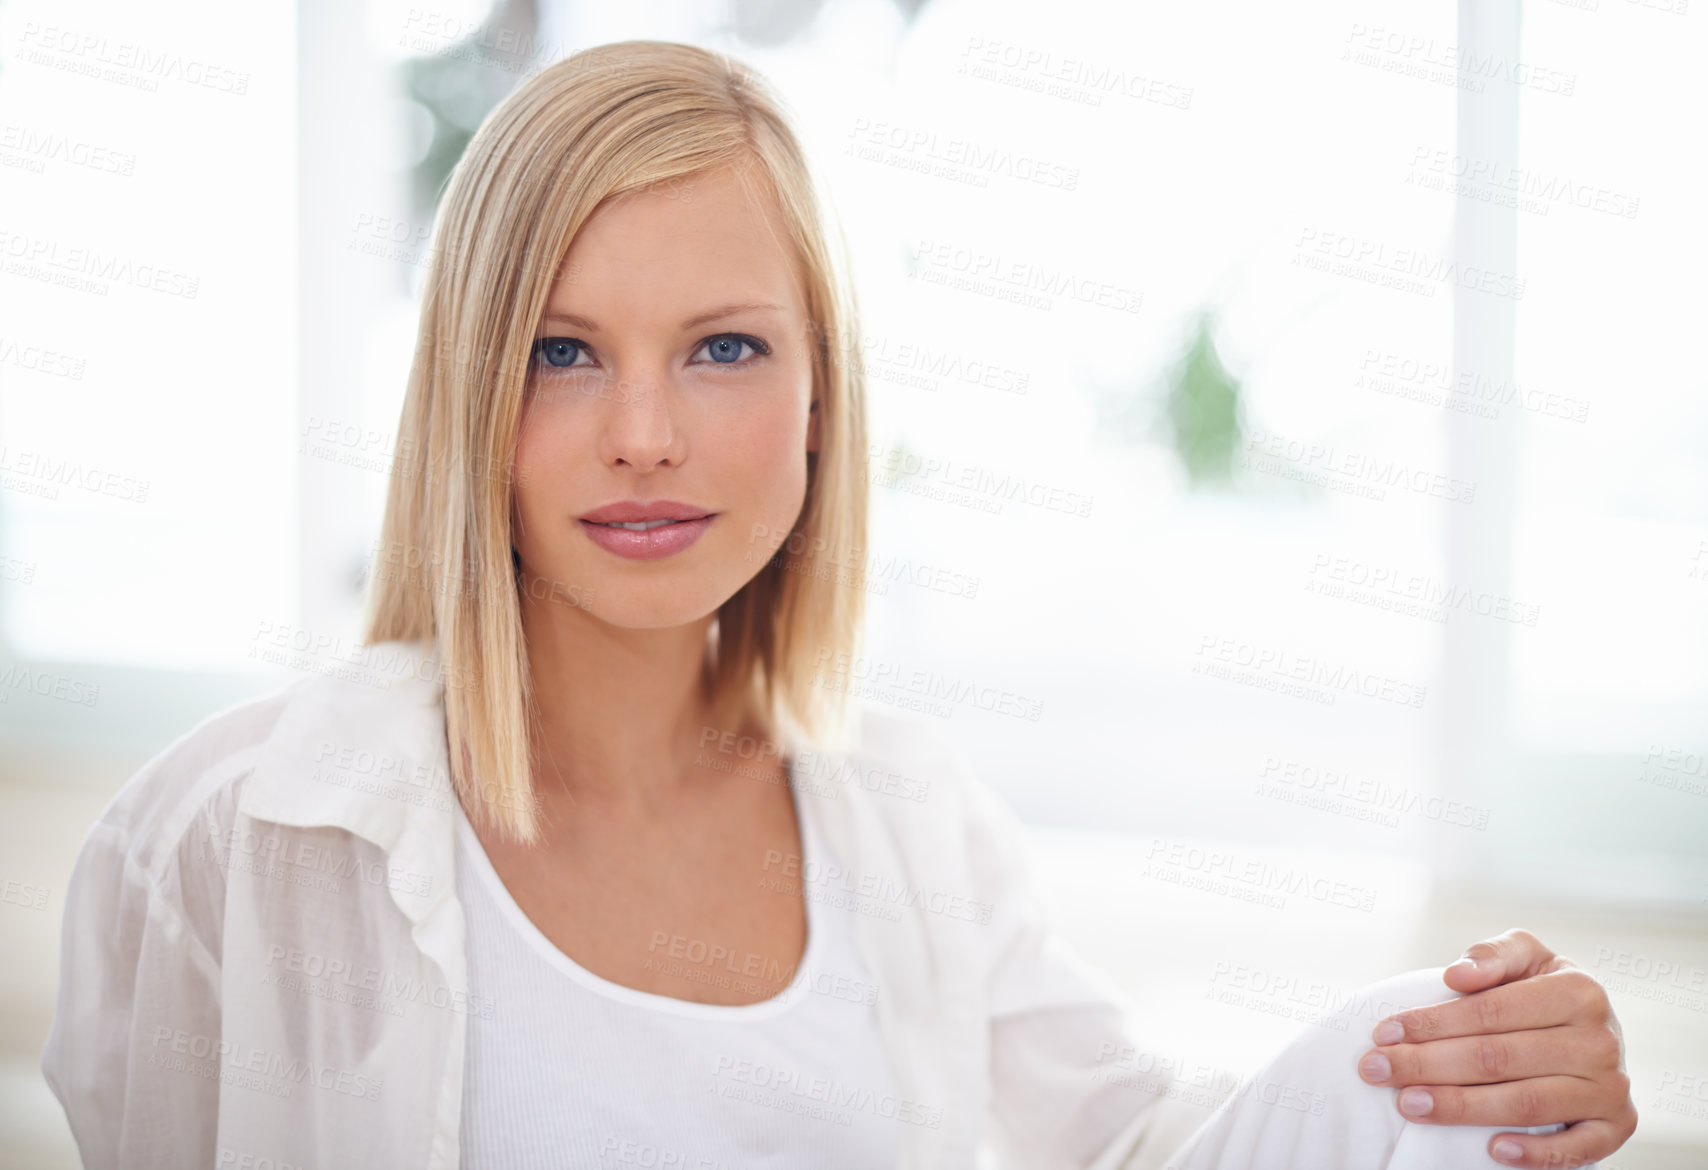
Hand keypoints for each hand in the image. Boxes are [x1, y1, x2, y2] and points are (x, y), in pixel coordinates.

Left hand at [1354, 928, 1636, 1167]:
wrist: (1591, 1029)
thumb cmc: (1541, 989)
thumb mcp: (1524, 956)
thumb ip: (1492, 955)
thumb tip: (1457, 975)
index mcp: (1579, 992)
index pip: (1490, 1012)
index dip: (1432, 1022)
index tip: (1383, 1032)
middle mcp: (1600, 1041)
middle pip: (1499, 1058)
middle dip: (1428, 1065)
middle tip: (1377, 1070)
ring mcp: (1610, 1088)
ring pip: (1526, 1104)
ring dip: (1462, 1107)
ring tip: (1410, 1104)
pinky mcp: (1617, 1126)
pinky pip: (1578, 1149)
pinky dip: (1536, 1154)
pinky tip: (1491, 1150)